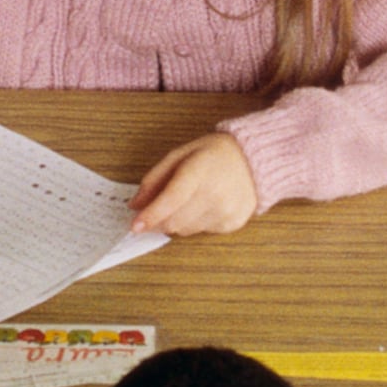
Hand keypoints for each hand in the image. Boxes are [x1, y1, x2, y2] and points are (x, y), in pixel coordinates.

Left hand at [130, 129, 258, 236]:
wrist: (252, 160)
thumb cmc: (212, 155)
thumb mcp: (179, 155)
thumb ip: (154, 179)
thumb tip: (135, 204)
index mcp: (200, 172)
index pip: (171, 200)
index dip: (151, 215)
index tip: (135, 226)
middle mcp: (215, 195)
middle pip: (174, 221)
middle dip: (157, 221)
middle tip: (152, 213)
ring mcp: (226, 212)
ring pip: (185, 230)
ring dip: (176, 221)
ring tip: (186, 201)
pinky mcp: (233, 224)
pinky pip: (201, 232)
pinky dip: (194, 223)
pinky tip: (203, 206)